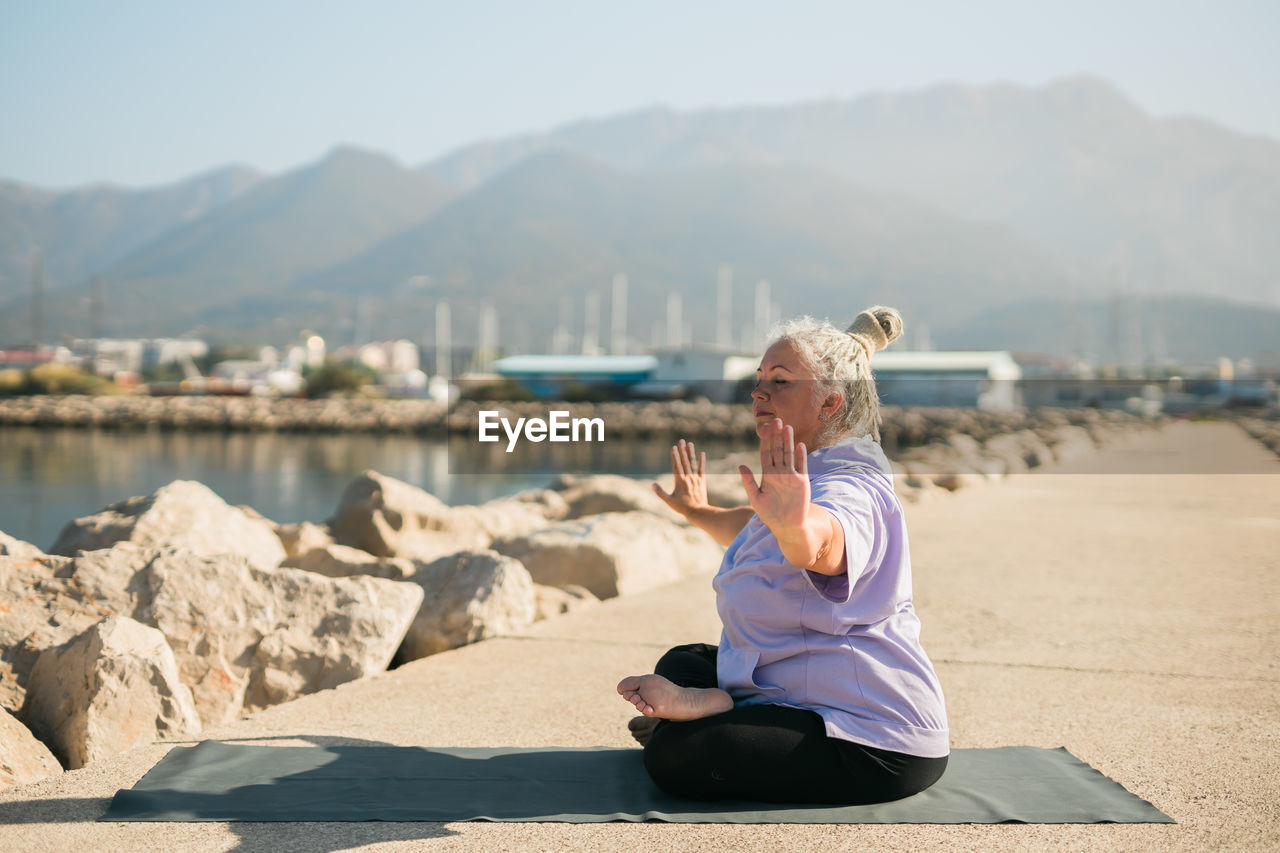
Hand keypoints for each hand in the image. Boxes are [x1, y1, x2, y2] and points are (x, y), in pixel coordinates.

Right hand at [652, 438, 708, 519]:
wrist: (698, 511)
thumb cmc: (682, 507)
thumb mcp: (669, 501)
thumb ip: (660, 492)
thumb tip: (652, 484)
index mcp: (679, 482)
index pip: (676, 466)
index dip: (675, 456)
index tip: (673, 447)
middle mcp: (688, 478)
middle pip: (684, 462)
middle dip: (682, 451)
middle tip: (681, 441)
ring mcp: (695, 479)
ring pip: (693, 464)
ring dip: (691, 453)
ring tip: (690, 443)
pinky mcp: (702, 481)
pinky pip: (702, 470)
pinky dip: (701, 462)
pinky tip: (702, 453)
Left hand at [738, 418, 809, 532]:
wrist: (787, 526)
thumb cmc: (770, 514)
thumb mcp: (756, 498)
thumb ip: (748, 481)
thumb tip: (740, 465)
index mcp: (767, 475)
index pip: (765, 454)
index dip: (765, 441)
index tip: (763, 427)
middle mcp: (779, 472)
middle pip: (777, 450)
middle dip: (776, 436)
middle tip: (776, 421)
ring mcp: (791, 475)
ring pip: (789, 454)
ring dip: (788, 441)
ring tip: (787, 427)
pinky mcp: (802, 481)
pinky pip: (801, 466)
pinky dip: (800, 456)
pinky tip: (799, 445)